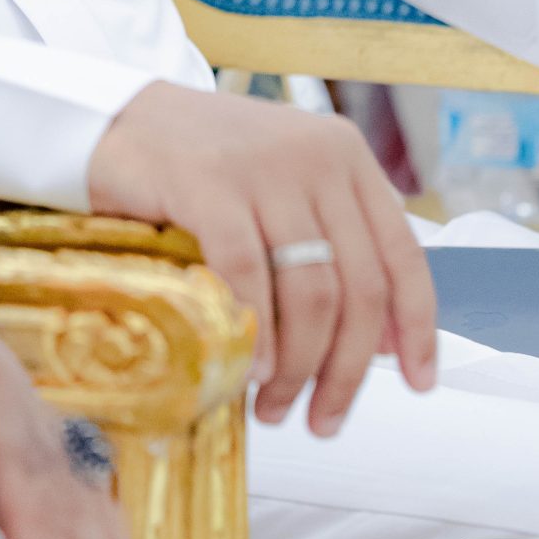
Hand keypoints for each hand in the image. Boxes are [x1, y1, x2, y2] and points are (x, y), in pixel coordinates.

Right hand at [88, 82, 438, 433]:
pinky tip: (246, 370)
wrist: (119, 118)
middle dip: (347, 370)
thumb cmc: (205, 163)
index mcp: (346, 155)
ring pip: (311, 293)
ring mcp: (265, 167)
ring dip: (299, 367)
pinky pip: (248, 276)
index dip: (418, 328)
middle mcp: (316, 156)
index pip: (404, 254)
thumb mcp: (285, 187)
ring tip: (275, 405)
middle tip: (322, 420)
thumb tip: (385, 341)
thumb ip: (334, 244)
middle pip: (360, 287)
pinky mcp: (210, 183)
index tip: (419, 384)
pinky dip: (253, 333)